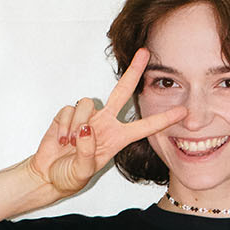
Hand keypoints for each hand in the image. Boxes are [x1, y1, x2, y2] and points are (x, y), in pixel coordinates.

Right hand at [21, 47, 186, 205]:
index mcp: (117, 139)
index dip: (163, 119)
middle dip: (133, 71)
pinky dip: (63, 125)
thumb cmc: (69, 176)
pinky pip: (68, 110)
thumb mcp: (82, 173)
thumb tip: (87, 129)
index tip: (182, 112)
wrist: (47, 175)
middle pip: (122, 91)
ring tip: (70, 143)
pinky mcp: (68, 114)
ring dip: (77, 124)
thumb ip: (86, 153)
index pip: (144, 127)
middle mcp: (105, 123)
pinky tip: (61, 139)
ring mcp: (87, 117)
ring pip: (87, 104)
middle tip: (145, 53)